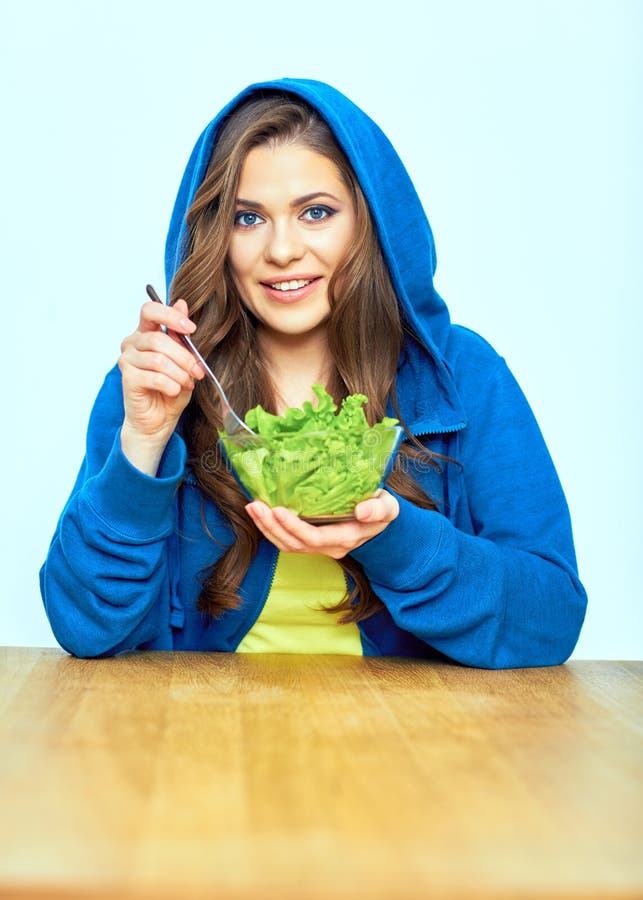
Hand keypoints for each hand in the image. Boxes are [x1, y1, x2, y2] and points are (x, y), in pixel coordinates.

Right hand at [118, 299, 203, 471]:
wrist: (158, 421)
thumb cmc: (170, 390)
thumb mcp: (184, 361)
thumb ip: (181, 336)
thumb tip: (182, 303)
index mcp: (146, 333)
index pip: (150, 310)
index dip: (170, 315)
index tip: (191, 328)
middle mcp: (132, 343)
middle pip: (159, 339)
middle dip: (185, 357)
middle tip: (197, 372)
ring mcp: (127, 360)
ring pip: (159, 359)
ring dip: (179, 374)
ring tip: (186, 384)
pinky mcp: (127, 378)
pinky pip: (154, 377)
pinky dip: (171, 385)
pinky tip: (174, 391)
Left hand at [245, 490, 398, 557]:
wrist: (379, 519)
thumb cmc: (382, 509)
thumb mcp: (388, 507)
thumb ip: (378, 509)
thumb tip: (362, 511)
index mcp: (347, 538)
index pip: (315, 538)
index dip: (294, 527)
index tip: (277, 509)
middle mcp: (331, 547)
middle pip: (295, 544)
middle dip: (272, 526)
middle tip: (256, 506)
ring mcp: (320, 547)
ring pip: (287, 545)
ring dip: (267, 528)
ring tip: (252, 508)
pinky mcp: (311, 542)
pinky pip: (287, 541)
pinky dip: (271, 529)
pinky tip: (260, 514)